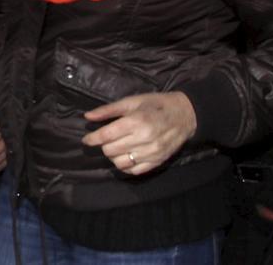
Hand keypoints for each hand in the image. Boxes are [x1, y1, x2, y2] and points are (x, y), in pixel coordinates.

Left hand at [82, 92, 197, 174]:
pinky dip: (126, 166)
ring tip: (115, 148)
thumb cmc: (156, 105)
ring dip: (113, 157)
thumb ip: (108, 110)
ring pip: (120, 163)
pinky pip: (134, 171)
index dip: (92, 139)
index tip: (86, 139)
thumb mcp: (131, 101)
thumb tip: (87, 116)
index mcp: (135, 122)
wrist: (186, 114)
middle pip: (110, 150)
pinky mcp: (158, 161)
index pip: (106, 136)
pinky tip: (125, 157)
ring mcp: (152, 153)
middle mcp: (143, 139)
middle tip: (105, 140)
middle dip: (103, 145)